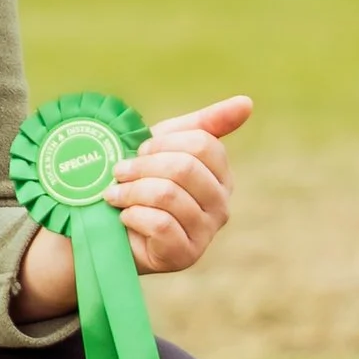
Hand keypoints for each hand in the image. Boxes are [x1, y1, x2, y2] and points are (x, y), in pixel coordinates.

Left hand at [108, 95, 250, 274]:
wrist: (110, 228)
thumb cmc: (142, 183)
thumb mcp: (168, 146)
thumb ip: (205, 124)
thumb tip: (248, 102)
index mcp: (221, 175)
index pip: (203, 144)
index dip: (163, 143)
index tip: (140, 150)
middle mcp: (221, 205)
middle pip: (185, 168)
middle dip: (143, 166)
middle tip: (119, 172)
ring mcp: (206, 233)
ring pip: (168, 195)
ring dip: (131, 191)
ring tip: (115, 194)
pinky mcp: (185, 255)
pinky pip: (160, 223)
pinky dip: (133, 215)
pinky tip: (125, 217)